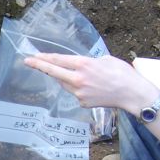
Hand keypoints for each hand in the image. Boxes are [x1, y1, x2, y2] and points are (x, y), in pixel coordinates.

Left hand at [24, 52, 157, 110]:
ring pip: (65, 83)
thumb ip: (88, 62)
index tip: (33, 56)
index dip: (45, 58)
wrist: (132, 94)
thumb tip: (80, 67)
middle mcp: (78, 79)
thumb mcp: (105, 60)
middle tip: (27, 61)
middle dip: (39, 66)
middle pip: (54, 72)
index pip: (59, 60)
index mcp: (84, 65)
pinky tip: (93, 87)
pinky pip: (75, 92)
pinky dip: (79, 88)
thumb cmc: (122, 74)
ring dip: (65, 77)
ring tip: (80, 75)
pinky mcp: (83, 102)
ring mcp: (79, 93)